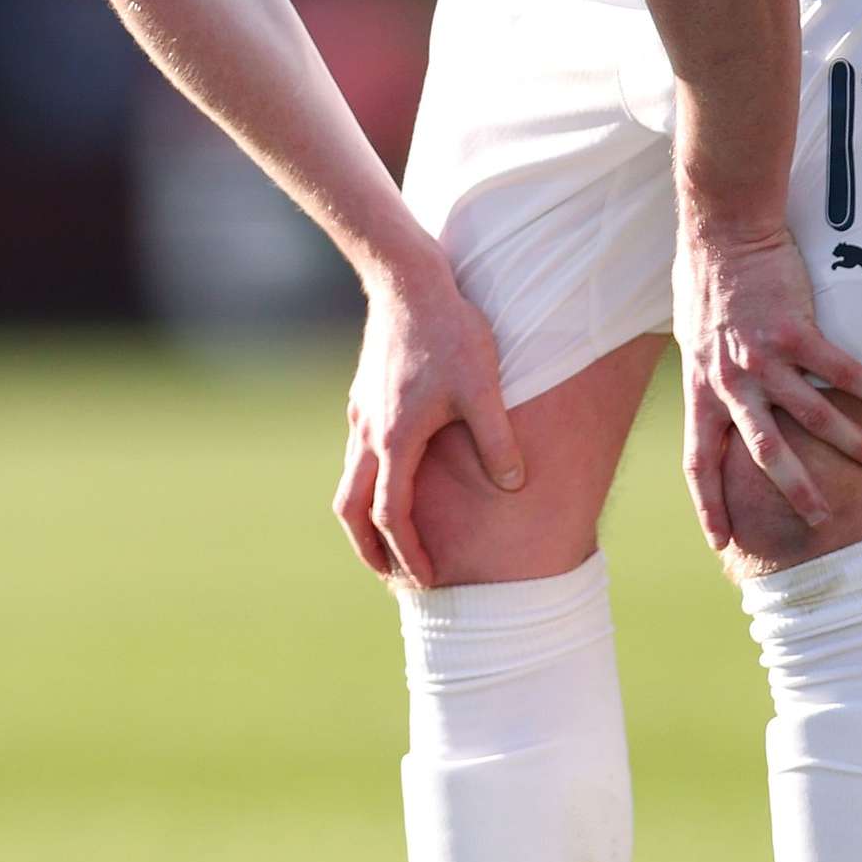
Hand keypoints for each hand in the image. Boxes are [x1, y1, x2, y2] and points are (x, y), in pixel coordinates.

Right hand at [332, 253, 523, 585]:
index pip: (393, 516)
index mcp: (395, 440)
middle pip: (350, 510)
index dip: (410, 554)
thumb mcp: (484, 387)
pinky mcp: (362, 400)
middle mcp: (367, 434)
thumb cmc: (450, 332)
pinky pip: (355, 457)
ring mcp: (359, 416)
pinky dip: (367, 485)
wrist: (406, 281)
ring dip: (365, 519)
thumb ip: (498, 441)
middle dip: (369, 550)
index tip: (428, 580)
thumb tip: (514, 486)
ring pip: (348, 483)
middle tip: (391, 577)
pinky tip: (393, 482)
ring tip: (390, 541)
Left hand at [674, 220, 861, 546]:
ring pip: (808, 416)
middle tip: (818, 520)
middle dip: (792, 491)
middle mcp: (728, 382)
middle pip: (760, 453)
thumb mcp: (691, 341)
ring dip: (846, 443)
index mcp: (700, 390)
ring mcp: (761, 358)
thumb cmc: (705, 283)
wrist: (722, 234)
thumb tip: (716, 396)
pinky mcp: (792, 331)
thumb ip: (707, 376)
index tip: (720, 539)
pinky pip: (835, 370)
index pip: (698, 461)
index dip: (708, 503)